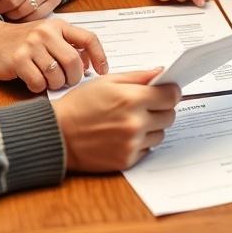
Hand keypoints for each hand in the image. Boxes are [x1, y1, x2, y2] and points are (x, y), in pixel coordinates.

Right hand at [0, 17, 107, 92]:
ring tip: (50, 82)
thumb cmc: (23, 41)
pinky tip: (34, 82)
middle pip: (73, 62)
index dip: (99, 57)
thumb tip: (89, 64)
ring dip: (56, 84)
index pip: (88, 39)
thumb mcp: (48, 36)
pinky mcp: (18, 60)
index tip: (102, 71)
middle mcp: (46, 32)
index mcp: (59, 25)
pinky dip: (38, 87)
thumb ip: (68, 46)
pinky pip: (38, 82)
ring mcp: (31, 45)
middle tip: (68, 81)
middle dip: (74, 78)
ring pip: (56, 75)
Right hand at [52, 69, 180, 171]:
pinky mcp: (127, 160)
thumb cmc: (80, 105)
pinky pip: (147, 149)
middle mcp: (135, 123)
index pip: (172, 96)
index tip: (166, 91)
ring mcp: (132, 144)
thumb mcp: (107, 81)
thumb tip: (161, 72)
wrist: (58, 134)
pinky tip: (123, 135)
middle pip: (170, 115)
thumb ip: (138, 76)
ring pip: (160, 133)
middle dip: (161, 108)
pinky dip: (140, 142)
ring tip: (130, 120)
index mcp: (132, 99)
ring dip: (152, 126)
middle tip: (145, 105)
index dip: (170, 91)